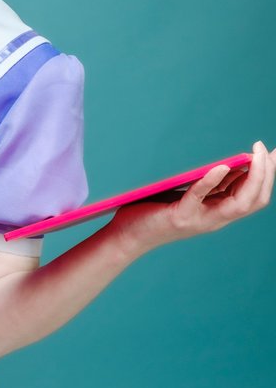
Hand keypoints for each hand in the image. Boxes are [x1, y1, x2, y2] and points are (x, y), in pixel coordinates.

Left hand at [111, 141, 275, 256]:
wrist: (127, 237)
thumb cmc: (154, 212)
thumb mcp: (189, 196)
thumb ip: (209, 185)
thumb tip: (231, 164)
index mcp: (219, 213)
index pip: (255, 197)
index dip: (268, 176)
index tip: (275, 153)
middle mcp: (214, 219)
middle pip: (254, 200)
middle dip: (267, 174)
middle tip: (267, 150)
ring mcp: (199, 220)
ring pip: (237, 204)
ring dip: (251, 176)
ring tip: (254, 154)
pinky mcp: (180, 218)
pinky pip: (199, 198)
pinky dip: (211, 181)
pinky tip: (222, 167)